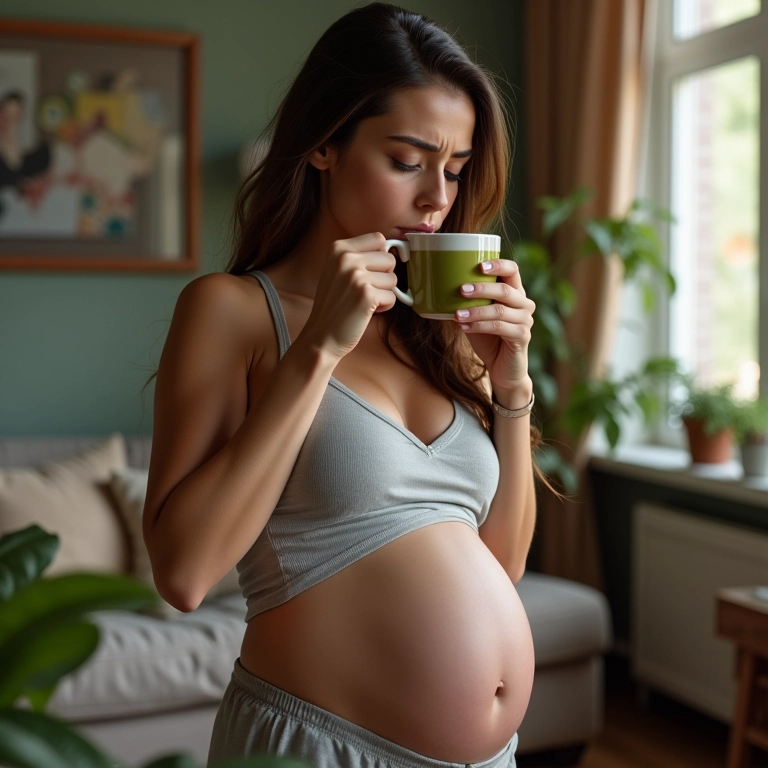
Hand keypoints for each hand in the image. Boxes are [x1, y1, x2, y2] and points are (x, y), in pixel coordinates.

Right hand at [302, 232, 397, 359]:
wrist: (322, 335)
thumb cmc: (335, 304)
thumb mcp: (338, 270)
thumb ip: (360, 256)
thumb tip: (394, 249)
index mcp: (338, 248)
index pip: (378, 239)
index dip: (381, 256)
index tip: (375, 270)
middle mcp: (346, 258)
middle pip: (389, 259)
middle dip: (384, 277)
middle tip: (366, 290)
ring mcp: (356, 276)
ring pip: (393, 278)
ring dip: (384, 293)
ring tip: (364, 301)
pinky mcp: (366, 295)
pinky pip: (392, 296)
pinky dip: (384, 306)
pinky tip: (367, 311)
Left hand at [454, 258, 534, 392]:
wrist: (503, 368)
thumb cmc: (488, 339)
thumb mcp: (476, 317)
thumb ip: (468, 303)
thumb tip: (440, 289)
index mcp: (515, 293)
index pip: (512, 270)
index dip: (498, 264)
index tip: (479, 266)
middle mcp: (524, 304)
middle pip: (505, 290)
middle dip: (481, 289)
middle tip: (461, 290)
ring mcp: (526, 320)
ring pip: (499, 310)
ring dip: (476, 311)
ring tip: (457, 314)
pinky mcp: (522, 336)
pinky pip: (499, 327)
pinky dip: (480, 326)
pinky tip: (465, 327)